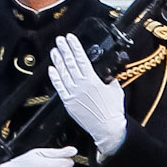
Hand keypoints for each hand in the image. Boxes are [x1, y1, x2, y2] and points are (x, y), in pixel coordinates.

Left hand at [46, 35, 128, 159]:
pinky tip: (51, 70)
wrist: (107, 128)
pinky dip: (54, 78)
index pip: (81, 58)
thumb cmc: (113, 110)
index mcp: (93, 79)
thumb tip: (105, 71)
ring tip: (54, 51)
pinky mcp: (68, 103)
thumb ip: (108, 78)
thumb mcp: (115, 89)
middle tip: (59, 40)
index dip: (75, 46)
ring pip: (62, 73)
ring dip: (57, 60)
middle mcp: (81, 85)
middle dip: (64, 49)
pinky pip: (59, 88)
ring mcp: (73, 94)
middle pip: (70, 63)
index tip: (71, 38)